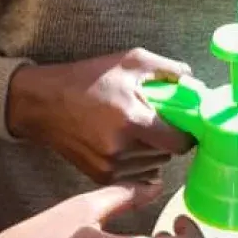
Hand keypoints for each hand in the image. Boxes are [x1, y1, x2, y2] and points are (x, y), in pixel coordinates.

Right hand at [7, 49, 194, 183]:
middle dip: (169, 139)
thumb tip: (196, 83)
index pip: (179, 143)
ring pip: (153, 165)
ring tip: (139, 129)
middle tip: (160, 121)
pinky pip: (135, 174)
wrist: (41, 102)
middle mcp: (121, 149)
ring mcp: (110, 167)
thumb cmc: (88, 78)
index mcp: (132, 120)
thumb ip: (169, 69)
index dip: (188, 134)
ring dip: (154, 151)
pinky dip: (138, 160)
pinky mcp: (100, 176)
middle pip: (167, 154)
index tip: (186, 124)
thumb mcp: (130, 61)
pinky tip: (126, 142)